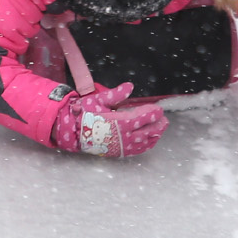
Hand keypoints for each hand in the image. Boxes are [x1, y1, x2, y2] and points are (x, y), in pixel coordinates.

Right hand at [49, 82, 166, 157]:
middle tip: (164, 119)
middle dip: (159, 124)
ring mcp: (123, 146)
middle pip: (149, 130)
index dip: (154, 112)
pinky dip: (147, 145)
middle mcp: (125, 136)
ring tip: (161, 128)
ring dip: (156, 134)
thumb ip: (116, 94)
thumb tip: (129, 86)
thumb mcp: (99, 100)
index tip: (158, 108)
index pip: (144, 117)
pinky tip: (151, 140)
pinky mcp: (120, 152)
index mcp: (121, 122)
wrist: (73, 132)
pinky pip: (138, 150)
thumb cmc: (85, 115)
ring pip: (146, 141)